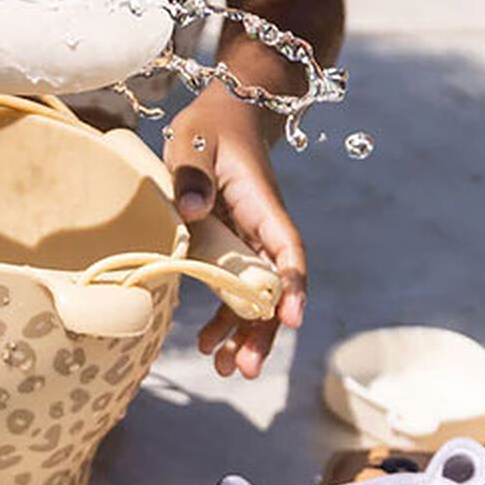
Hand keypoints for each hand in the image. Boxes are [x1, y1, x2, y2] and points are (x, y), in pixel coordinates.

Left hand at [165, 86, 305, 379]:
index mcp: (262, 205)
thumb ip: (192, 174)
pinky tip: (207, 345)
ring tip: (227, 369)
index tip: (291, 318)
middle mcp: (263, 230)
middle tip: (245, 369)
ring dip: (245, 335)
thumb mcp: (194, 141)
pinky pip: (233, 291)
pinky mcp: (229, 248)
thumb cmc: (210, 127)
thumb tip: (193, 212)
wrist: (223, 115)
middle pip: (274, 287)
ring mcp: (248, 242)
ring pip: (255, 298)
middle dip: (264, 330)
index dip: (292, 286)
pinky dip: (224, 320)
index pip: (288, 250)